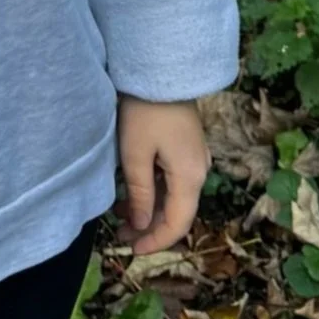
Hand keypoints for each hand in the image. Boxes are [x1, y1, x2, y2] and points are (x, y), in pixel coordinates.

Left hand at [114, 96, 209, 256]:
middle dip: (150, 227)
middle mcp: (199, 170)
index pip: (178, 223)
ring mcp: (194, 158)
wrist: (160, 68)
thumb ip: (140, 193)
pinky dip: (153, 191)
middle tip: (121, 235)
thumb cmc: (144, 111)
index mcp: (190, 176)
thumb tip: (142, 225)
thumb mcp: (135, 155)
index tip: (133, 250)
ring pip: (174, 196)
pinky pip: (173, 180)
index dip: (157, 241)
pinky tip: (131, 193)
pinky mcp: (186, 147)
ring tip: (120, 217)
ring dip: (150, 209)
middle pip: (178, 211)